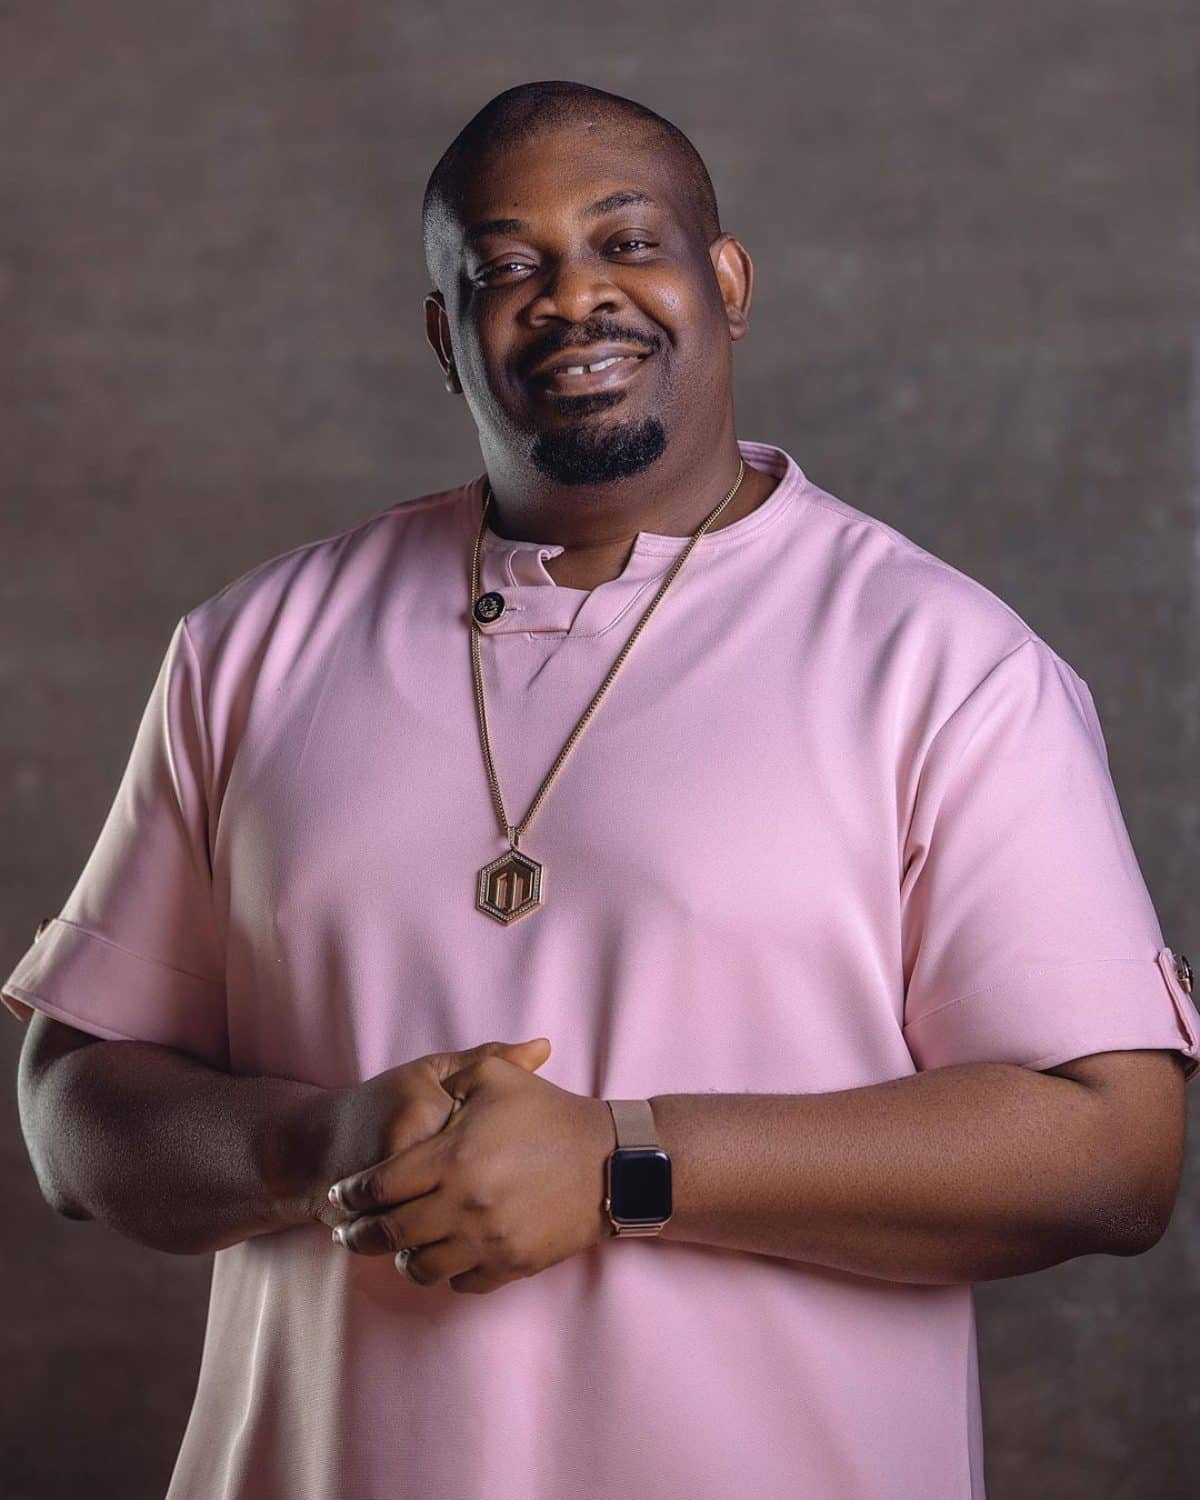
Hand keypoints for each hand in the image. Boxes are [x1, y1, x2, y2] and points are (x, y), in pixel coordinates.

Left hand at [328, 1040, 615, 1293]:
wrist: (610, 1163)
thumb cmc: (551, 1115)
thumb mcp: (498, 1078)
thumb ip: (454, 1075)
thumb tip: (425, 1089)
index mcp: (452, 1158)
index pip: (380, 1186)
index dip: (353, 1192)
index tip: (341, 1195)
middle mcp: (463, 1206)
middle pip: (390, 1233)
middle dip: (360, 1234)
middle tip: (348, 1231)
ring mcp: (487, 1241)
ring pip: (421, 1268)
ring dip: (401, 1258)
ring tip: (397, 1247)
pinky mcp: (511, 1266)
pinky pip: (461, 1283)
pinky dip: (445, 1273)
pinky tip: (443, 1255)